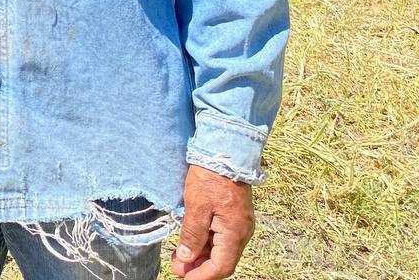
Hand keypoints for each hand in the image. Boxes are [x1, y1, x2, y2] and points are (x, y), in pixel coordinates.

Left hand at [171, 164, 255, 278]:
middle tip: (177, 267)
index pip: (221, 267)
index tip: (184, 277)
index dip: (202, 276)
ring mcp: (239, 224)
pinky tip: (190, 241)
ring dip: (201, 256)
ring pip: (220, 249)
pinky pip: (221, 237)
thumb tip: (187, 259)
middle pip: (222, 261)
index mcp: (234, 234)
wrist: (226, 151)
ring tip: (179, 256)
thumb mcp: (196, 206)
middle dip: (199, 267)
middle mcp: (241, 233)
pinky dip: (206, 243)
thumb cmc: (210, 177)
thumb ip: (192, 235)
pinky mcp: (233, 215)